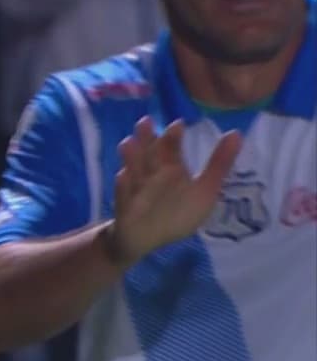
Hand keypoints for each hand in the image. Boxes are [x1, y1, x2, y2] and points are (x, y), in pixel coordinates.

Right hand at [109, 117, 242, 264]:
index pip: (171, 149)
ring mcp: (136, 189)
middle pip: (149, 154)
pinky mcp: (125, 207)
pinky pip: (124, 196)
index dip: (173, 136)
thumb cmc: (179, 213)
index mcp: (171, 169)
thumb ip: (219, 163)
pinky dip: (123, 187)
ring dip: (131, 158)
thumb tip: (237, 133)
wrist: (148, 239)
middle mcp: (152, 175)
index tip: (178, 123)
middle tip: (145, 122)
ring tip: (127, 143)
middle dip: (146, 139)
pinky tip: (122, 176)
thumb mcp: (206, 189)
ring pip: (133, 170)